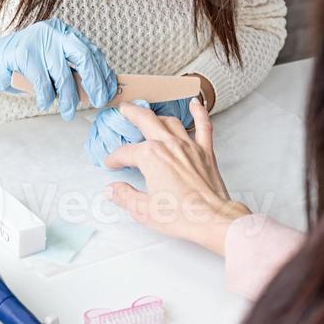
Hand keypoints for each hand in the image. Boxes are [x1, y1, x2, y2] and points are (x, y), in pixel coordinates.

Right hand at [0, 17, 117, 119]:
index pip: (91, 51)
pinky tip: (46, 104)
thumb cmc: (25, 68)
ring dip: (68, 97)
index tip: (110, 90)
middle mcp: (54, 32)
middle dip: (94, 81)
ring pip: (62, 72)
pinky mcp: (23, 52)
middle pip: (83, 56)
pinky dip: (46, 96)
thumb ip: (72, 72)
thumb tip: (98, 91)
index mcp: (65, 33)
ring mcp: (38, 40)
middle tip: (98, 101)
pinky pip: (42, 80)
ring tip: (69, 111)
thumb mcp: (53, 66)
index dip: (103, 72)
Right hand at [102, 99, 250, 254]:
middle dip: (132, 113)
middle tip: (124, 109)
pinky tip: (195, 103)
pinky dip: (199, 112)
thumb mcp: (143, 210)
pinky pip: (203, 126)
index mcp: (151, 157)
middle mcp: (169, 145)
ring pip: (170, 121)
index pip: (126, 152)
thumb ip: (124, 196)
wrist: (212, 219)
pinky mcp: (205, 152)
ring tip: (150, 113)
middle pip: (146, 121)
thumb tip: (112, 190)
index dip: (115, 158)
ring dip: (158, 115)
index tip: (112, 164)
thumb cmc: (181, 215)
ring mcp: (188, 146)